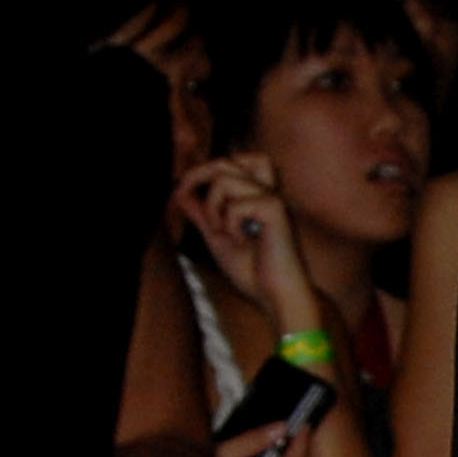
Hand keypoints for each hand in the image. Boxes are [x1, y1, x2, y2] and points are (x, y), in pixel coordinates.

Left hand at [176, 155, 320, 324]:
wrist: (276, 295)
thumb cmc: (253, 272)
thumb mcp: (217, 239)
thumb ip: (202, 216)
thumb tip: (181, 194)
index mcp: (257, 196)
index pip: (235, 161)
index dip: (206, 169)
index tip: (184, 190)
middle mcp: (266, 192)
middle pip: (228, 161)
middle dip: (197, 174)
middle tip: (182, 195)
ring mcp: (272, 199)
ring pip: (225, 180)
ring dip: (212, 207)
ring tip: (221, 231)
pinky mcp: (275, 211)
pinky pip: (235, 206)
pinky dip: (229, 225)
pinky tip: (244, 241)